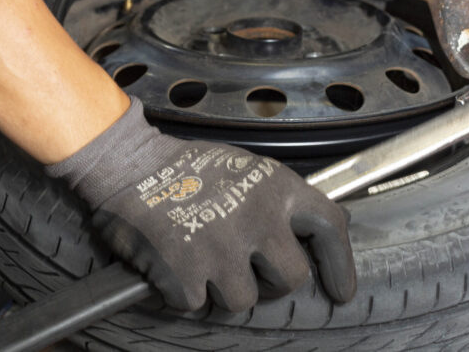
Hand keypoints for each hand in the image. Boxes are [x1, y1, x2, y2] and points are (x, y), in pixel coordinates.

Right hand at [46, 98, 355, 311]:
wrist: (127, 164)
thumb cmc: (186, 166)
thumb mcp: (246, 168)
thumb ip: (278, 201)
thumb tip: (309, 236)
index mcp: (277, 187)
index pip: (330, 228)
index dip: (340, 264)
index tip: (340, 290)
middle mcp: (257, 219)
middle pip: (291, 278)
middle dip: (270, 281)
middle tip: (246, 267)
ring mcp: (222, 249)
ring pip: (244, 300)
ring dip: (222, 288)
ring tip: (201, 257)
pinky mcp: (186, 274)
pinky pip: (197, 304)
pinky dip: (183, 292)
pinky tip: (174, 263)